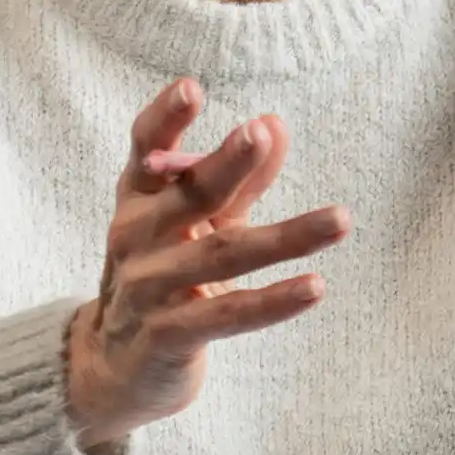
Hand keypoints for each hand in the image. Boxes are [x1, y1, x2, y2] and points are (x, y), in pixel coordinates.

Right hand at [64, 79, 348, 450]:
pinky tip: (314, 287)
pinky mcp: (168, 336)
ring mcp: (149, 288)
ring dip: (286, 237)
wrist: (114, 367)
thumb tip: (274, 125)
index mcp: (140, 200)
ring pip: (222, 256)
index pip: (146, 150)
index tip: (191, 87)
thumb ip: (238, 179)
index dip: (165, 118)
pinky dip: (272, 302)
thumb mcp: (198, 224)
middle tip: (258, 132)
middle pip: (187, 196)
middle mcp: (136, 238)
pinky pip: (227, 317)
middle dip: (224, 164)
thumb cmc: (165, 276)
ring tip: (339, 220)